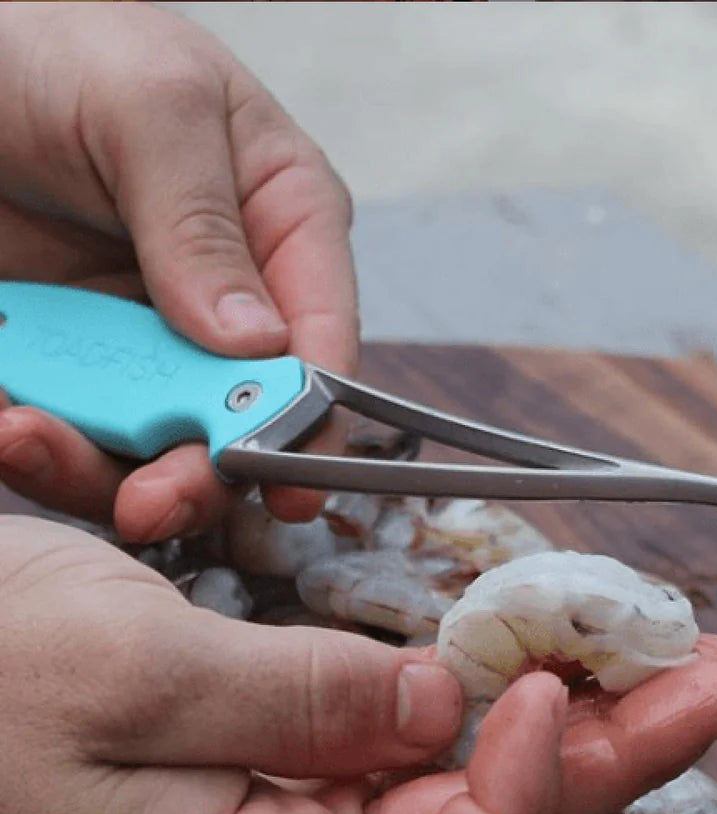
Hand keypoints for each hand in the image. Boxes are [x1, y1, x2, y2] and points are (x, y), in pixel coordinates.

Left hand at [0, 3, 355, 538]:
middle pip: (243, 417)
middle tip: (152, 501)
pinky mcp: (75, 361)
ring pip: (156, 445)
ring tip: (28, 439)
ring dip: (100, 469)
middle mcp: (227, 300)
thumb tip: (254, 342)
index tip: (286, 473)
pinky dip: (37, 444)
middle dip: (202, 472)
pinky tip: (6, 420)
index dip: (313, 414)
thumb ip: (204, 221)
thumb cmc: (62, 41)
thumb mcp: (149, 104)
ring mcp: (147, 339)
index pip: (323, 336)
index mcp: (282, 226)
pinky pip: (69, 428)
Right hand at [0, 517, 716, 813]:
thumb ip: (295, 700)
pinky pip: (418, 723)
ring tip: (659, 649)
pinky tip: (540, 641)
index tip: (548, 691)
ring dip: (570, 704)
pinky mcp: (291, 736)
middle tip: (714, 677)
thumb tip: (441, 708)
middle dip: (611, 747)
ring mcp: (295, 795)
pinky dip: (486, 676)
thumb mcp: (131, 679)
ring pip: (470, 768)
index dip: (518, 799)